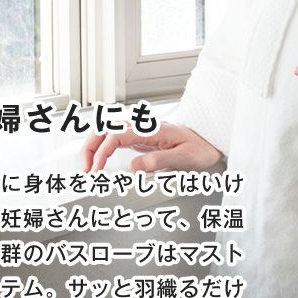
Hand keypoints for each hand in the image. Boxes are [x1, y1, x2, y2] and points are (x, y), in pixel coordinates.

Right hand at [81, 121, 224, 172]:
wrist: (210, 141)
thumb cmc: (200, 148)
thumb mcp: (183, 158)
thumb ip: (158, 161)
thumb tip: (135, 167)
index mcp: (151, 130)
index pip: (117, 136)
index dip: (103, 152)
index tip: (97, 170)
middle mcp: (144, 127)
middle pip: (106, 128)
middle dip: (91, 146)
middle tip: (86, 168)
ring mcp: (141, 131)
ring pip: (108, 130)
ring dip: (94, 145)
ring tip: (89, 165)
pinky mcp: (142, 139)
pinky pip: (116, 139)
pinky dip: (103, 147)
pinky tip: (100, 160)